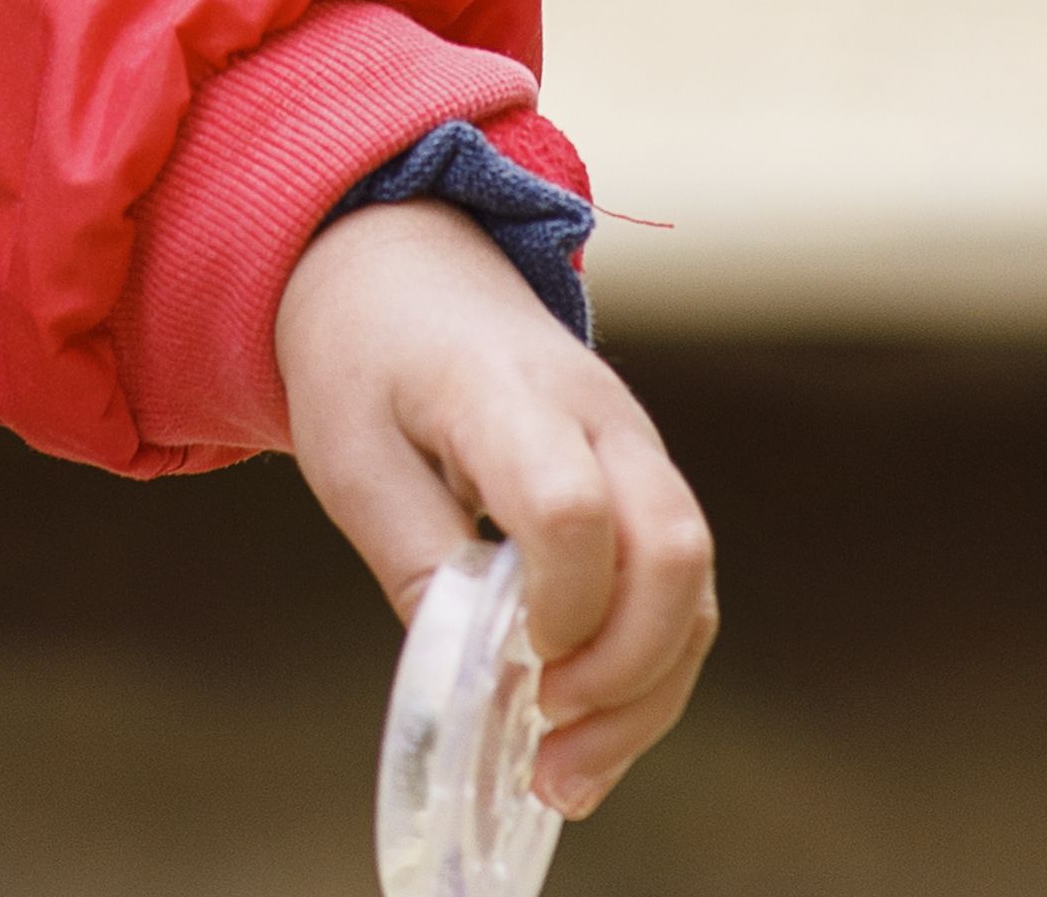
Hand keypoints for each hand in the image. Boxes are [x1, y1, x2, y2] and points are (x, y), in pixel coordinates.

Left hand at [273, 196, 716, 818]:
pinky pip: (682, 591)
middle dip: (625, 668)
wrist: (408, 272)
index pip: (571, 503)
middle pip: (673, 548)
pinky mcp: (649, 486)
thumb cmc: (366, 360)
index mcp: (504, 392)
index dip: (559, 602)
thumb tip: (474, 675)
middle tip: (542, 735)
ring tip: (563, 775)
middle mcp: (601, 415)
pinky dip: (650, 672)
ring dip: (647, 693)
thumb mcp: (350, 454)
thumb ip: (414, 557)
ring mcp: (639, 448)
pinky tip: (587, 736)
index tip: (513, 662)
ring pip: (697, 584)